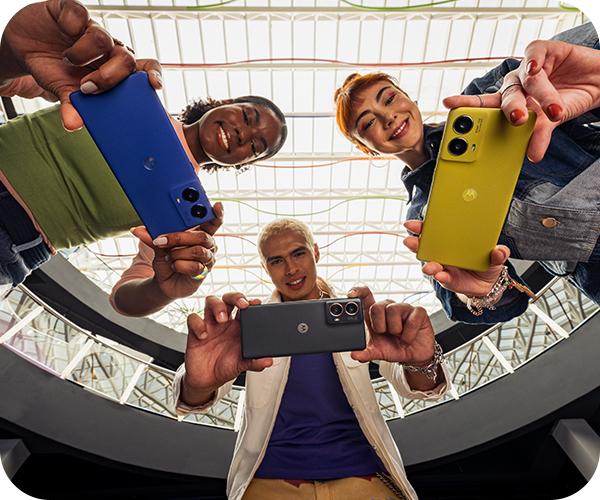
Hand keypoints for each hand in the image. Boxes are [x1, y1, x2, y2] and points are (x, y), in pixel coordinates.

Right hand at [0, 0, 162, 129]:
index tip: (155, 86)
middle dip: (110, 76)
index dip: (153, 76)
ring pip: (103, 39)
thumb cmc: (56, 72)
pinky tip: (62, 31)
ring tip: (67, 61)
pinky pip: (80, 14)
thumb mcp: (64, 92)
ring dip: (83, 54)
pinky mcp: (72, 11)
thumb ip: (73, 107)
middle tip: (88, 87)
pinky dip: (70, 25)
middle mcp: (110, 49)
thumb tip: (72, 125)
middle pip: (126, 59)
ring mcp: (92, 29)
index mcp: (116, 70)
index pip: (145, 70)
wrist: (25, 50)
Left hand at [131, 202, 223, 299]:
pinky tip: (174, 266)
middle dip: (180, 237)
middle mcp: (207, 245)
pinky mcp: (204, 272)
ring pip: (197, 251)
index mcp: (200, 233)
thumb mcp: (158, 246)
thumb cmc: (166, 261)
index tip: (218, 205)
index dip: (217, 214)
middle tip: (162, 240)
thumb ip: (153, 237)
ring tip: (169, 257)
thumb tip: (138, 230)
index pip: (213, 222)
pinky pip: (194, 266)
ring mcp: (207, 259)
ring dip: (177, 254)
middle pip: (202, 236)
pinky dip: (179, 266)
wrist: (164, 282)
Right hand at [183, 293, 272, 395]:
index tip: (256, 303)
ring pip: (211, 301)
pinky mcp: (195, 331)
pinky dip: (198, 324)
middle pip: (229, 299)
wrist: (206, 380)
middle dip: (235, 297)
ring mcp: (210, 324)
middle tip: (241, 304)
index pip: (245, 307)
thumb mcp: (242, 365)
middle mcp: (224, 322)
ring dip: (217, 306)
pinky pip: (193, 319)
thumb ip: (255, 362)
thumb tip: (268, 362)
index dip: (250, 302)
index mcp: (238, 327)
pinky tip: (204, 336)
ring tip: (222, 319)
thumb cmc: (225, 367)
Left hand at [347, 286, 434, 365]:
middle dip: (378, 325)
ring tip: (397, 336)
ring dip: (394, 329)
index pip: (365, 295)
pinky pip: (411, 319)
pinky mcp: (419, 312)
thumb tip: (354, 354)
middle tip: (384, 334)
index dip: (358, 291)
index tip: (350, 295)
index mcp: (375, 314)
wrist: (413, 357)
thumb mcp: (377, 352)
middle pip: (377, 305)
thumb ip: (365, 352)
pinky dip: (408, 334)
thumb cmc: (394, 348)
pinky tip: (407, 338)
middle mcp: (388, 308)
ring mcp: (404, 308)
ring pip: (393, 310)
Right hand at [403, 220, 508, 296]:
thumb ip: (498, 253)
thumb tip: (499, 250)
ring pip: (430, 264)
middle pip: (424, 246)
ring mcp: (443, 267)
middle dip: (415, 243)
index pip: (433, 230)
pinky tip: (441, 276)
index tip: (411, 224)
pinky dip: (442, 277)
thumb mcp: (495, 255)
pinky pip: (442, 278)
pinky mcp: (448, 280)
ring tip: (429, 267)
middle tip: (410, 241)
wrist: (488, 284)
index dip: (420, 226)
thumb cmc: (486, 263)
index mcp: (450, 240)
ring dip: (427, 264)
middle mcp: (442, 252)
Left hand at [443, 39, 599, 161]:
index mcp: (507, 104)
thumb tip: (533, 156)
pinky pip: (534, 54)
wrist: (595, 84)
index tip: (448, 106)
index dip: (465, 105)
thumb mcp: (550, 122)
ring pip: (528, 81)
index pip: (482, 106)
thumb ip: (538, 134)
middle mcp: (514, 86)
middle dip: (510, 109)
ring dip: (542, 98)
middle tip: (517, 121)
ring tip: (554, 112)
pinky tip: (536, 69)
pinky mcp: (545, 51)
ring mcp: (528, 68)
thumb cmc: (565, 103)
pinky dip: (534, 62)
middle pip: (504, 96)